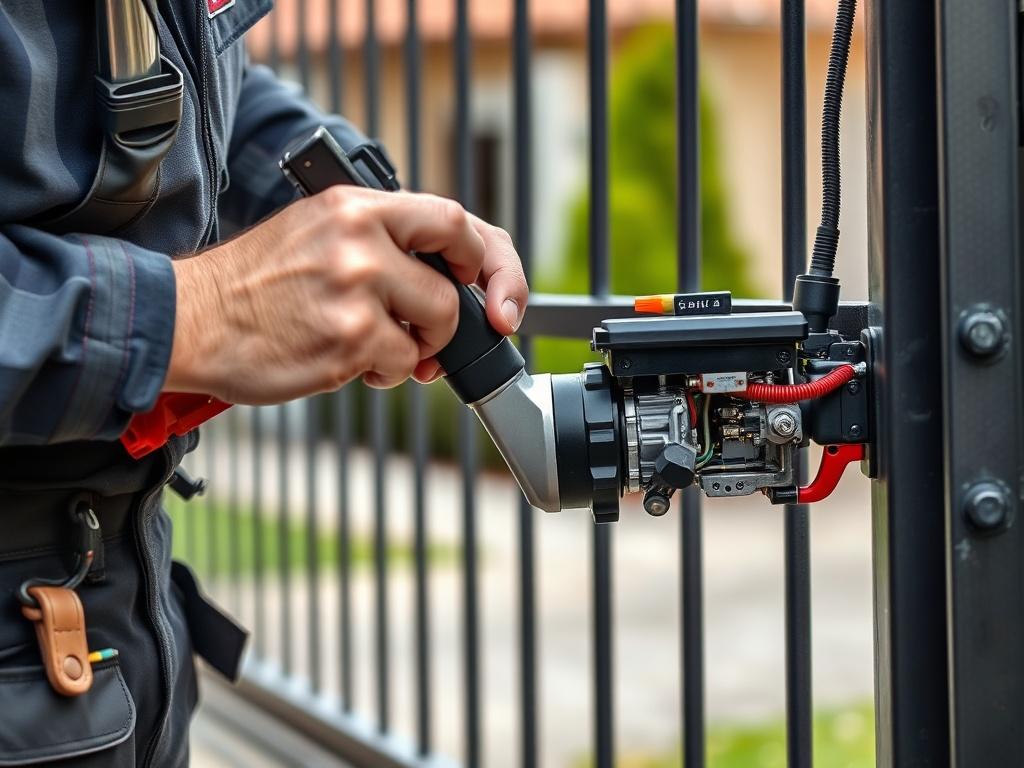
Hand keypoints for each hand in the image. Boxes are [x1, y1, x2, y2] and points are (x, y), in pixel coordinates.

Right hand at [165, 186, 525, 402]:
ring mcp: (356, 289)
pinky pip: (402, 364)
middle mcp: (360, 240)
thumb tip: (444, 277)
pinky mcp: (349, 339)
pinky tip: (349, 364)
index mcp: (354, 206)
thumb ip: (378, 241)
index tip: (483, 286)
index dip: (483, 258)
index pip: (452, 220)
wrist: (189, 319)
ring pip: (434, 328)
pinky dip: (385, 373)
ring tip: (374, 351)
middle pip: (452, 285)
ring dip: (415, 352)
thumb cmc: (251, 284)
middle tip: (430, 335)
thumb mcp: (315, 231)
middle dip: (450, 320)